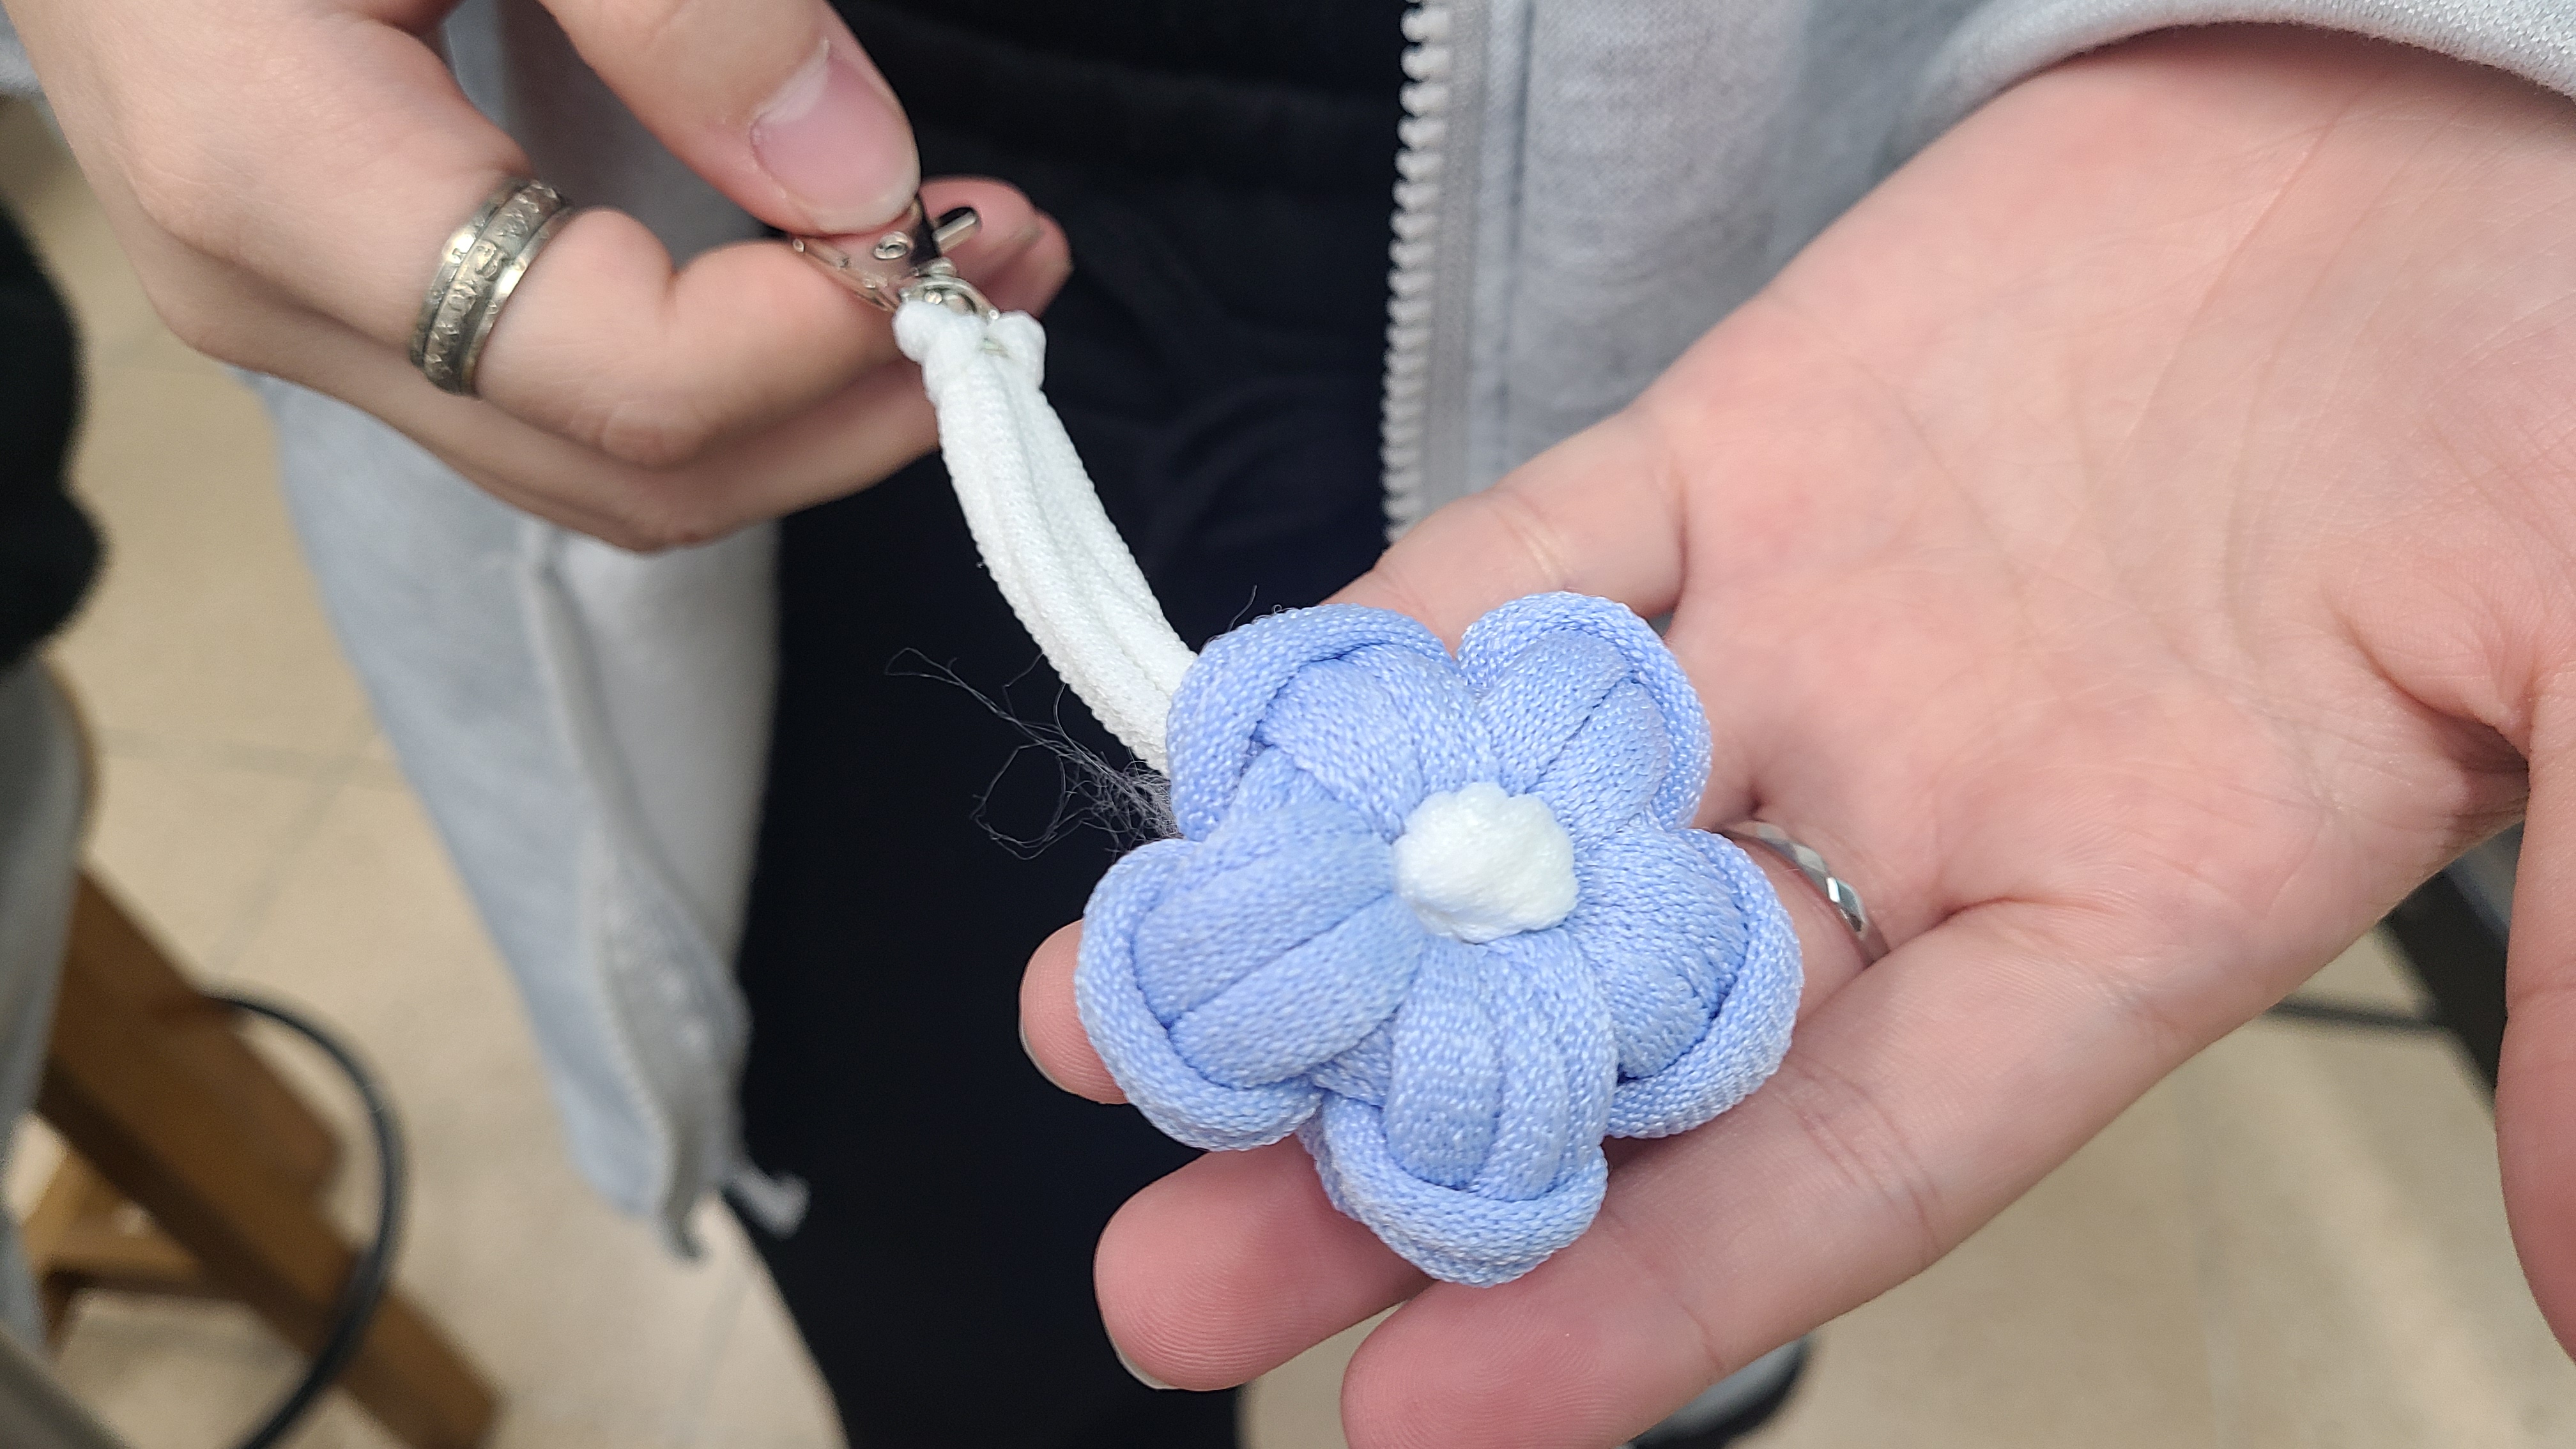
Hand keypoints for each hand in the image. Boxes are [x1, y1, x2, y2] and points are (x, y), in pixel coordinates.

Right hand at [6, 0, 1068, 546]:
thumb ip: (671, 5)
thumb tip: (855, 176)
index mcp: (276, 179)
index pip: (619, 377)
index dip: (820, 337)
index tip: (965, 235)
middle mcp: (273, 296)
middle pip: (627, 473)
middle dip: (853, 399)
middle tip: (1023, 272)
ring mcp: (298, 313)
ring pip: (602, 466)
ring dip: (811, 395)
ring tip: (967, 273)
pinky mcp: (345, 291)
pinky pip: (561, 395)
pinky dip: (724, 358)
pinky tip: (829, 268)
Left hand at [1020, 28, 2575, 1445]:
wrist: (2446, 103)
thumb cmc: (2554, 381)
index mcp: (2124, 906)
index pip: (1854, 1163)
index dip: (1651, 1301)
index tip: (1431, 1419)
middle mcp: (1926, 805)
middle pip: (1624, 1030)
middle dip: (1395, 1157)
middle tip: (1175, 1283)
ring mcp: (1809, 631)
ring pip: (1523, 818)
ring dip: (1318, 920)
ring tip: (1099, 1038)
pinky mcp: (1732, 452)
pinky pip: (1522, 571)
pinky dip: (1382, 659)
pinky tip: (1230, 758)